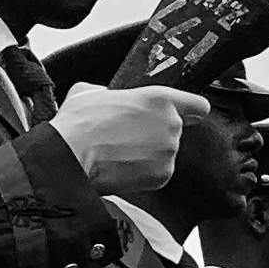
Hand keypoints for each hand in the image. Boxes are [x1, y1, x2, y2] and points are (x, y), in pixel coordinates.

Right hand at [50, 84, 206, 195]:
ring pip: (164, 154)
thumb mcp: (90, 92)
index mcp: (160, 99)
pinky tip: (121, 167)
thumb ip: (109, 92)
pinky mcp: (162, 175)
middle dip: (155, 135)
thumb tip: (105, 97)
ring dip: (148, 155)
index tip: (185, 115)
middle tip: (127, 138)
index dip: (190, 111)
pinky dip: (143, 174)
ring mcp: (168, 151)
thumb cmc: (79, 123)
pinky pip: (157, 174)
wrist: (71, 155)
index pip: (197, 105)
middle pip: (174, 132)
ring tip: (119, 154)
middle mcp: (171, 125)